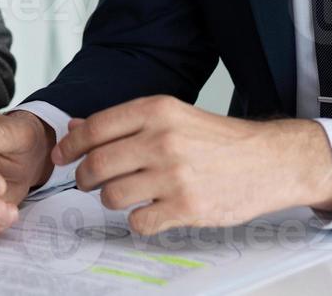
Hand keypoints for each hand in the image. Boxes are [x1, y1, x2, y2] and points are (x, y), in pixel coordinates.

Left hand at [52, 95, 331, 234]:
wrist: (269, 160)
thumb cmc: (219, 140)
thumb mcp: (173, 116)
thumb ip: (126, 122)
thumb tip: (78, 128)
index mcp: (157, 111)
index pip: (94, 128)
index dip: (70, 145)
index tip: (61, 156)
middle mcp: (162, 140)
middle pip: (96, 165)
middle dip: (84, 178)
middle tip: (87, 182)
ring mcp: (174, 176)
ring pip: (112, 196)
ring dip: (110, 199)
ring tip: (125, 195)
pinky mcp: (186, 207)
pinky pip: (139, 221)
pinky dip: (138, 220)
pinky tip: (149, 211)